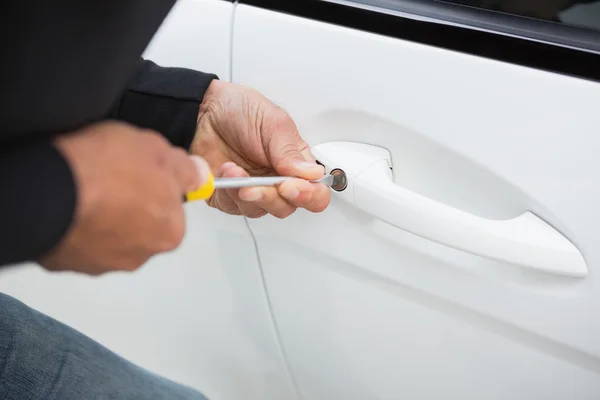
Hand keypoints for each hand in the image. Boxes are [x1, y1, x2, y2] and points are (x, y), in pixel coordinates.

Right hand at [40, 121, 209, 274]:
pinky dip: (76, 225)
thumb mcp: (156, 150)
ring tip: (83, 186)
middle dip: (130, 203)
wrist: (48, 190)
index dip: (156, 184)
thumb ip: (183, 167)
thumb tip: (199, 175)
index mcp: (170, 231)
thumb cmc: (109, 168)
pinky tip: (65, 201)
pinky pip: (79, 240)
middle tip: (109, 176)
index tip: (137, 169)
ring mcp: (103, 264)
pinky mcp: (68, 265)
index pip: (171, 207)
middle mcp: (142, 256)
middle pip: (142, 224)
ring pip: (110, 235)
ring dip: (102, 216)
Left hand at [191, 80, 329, 218]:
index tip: (291, 186)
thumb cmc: (239, 111)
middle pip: (288, 207)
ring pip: (261, 210)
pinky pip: (234, 207)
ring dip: (249, 194)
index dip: (309, 195)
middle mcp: (276, 180)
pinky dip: (230, 193)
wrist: (201, 111)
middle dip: (274, 197)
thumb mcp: (273, 123)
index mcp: (295, 163)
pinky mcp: (229, 196)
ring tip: (236, 170)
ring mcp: (253, 189)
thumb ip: (291, 152)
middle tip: (263, 183)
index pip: (315, 192)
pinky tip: (226, 173)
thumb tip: (311, 174)